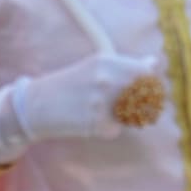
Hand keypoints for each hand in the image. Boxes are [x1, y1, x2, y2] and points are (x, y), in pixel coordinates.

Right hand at [0, 53, 158, 164]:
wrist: (37, 105)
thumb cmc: (70, 84)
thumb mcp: (96, 67)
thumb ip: (125, 66)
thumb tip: (154, 62)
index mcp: (106, 61)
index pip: (145, 72)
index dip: (150, 82)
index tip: (144, 89)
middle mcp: (106, 79)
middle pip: (143, 93)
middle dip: (142, 101)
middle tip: (130, 105)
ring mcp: (101, 102)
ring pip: (132, 113)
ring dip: (126, 116)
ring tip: (107, 113)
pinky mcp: (95, 123)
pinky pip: (116, 129)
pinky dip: (109, 129)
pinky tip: (93, 122)